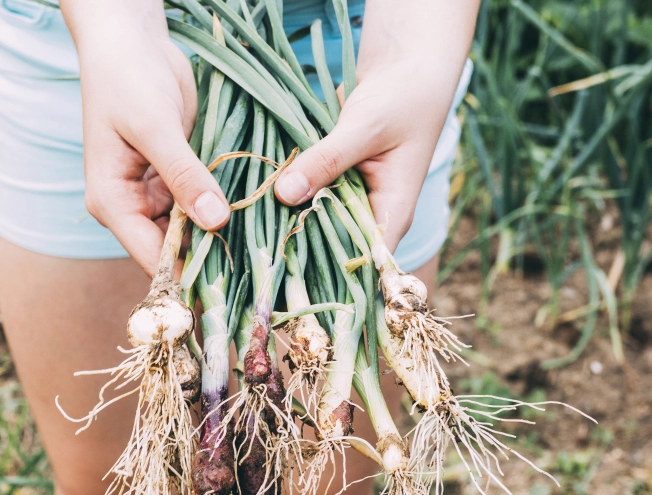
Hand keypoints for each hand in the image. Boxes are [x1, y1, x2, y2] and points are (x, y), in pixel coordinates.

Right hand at [62, 1, 230, 275]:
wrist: (131, 43)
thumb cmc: (129, 80)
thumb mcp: (156, 126)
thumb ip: (184, 174)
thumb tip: (214, 221)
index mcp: (112, 201)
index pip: (150, 256)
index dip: (185, 279)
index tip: (224, 299)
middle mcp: (130, 206)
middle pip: (172, 251)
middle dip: (208, 264)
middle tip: (255, 284)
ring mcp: (154, 194)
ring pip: (191, 231)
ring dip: (221, 240)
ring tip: (263, 260)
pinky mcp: (177, 178)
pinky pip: (202, 206)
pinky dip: (224, 212)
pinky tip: (257, 224)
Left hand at [273, 0, 477, 250]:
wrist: (406, 65)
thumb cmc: (402, 97)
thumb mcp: (364, 127)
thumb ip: (327, 160)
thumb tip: (285, 194)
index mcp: (393, 213)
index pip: (364, 262)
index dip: (331, 272)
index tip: (288, 271)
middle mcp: (371, 213)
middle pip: (333, 247)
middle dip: (298, 246)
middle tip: (254, 251)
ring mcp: (350, 197)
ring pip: (314, 221)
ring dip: (286, 219)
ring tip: (245, 228)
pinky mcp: (332, 180)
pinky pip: (306, 195)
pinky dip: (285, 194)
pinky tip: (253, 198)